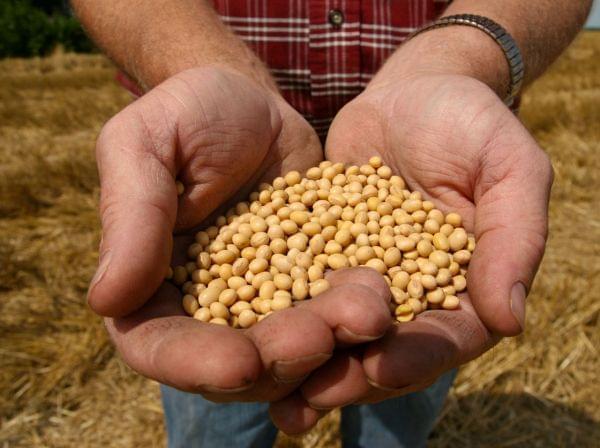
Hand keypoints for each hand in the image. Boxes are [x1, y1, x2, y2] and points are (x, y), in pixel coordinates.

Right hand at [87, 67, 392, 407]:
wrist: (253, 100)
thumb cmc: (188, 114)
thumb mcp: (147, 146)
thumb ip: (131, 218)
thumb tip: (107, 301)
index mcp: (151, 285)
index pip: (160, 345)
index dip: (195, 363)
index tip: (239, 362)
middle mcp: (209, 306)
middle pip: (238, 361)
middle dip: (281, 358)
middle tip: (323, 336)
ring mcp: (266, 298)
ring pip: (295, 345)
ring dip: (332, 342)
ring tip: (368, 312)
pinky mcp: (312, 279)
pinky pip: (334, 307)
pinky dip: (357, 311)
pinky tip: (383, 298)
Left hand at [270, 73, 552, 432]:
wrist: (412, 92)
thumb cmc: (469, 123)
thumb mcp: (507, 167)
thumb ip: (515, 238)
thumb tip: (510, 320)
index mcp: (462, 286)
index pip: (445, 338)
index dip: (416, 356)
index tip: (381, 366)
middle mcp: (408, 293)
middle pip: (382, 349)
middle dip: (346, 375)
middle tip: (304, 400)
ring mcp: (360, 277)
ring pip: (334, 330)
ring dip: (303, 361)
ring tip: (267, 390)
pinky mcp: (319, 253)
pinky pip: (296, 286)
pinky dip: (273, 311)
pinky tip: (238, 330)